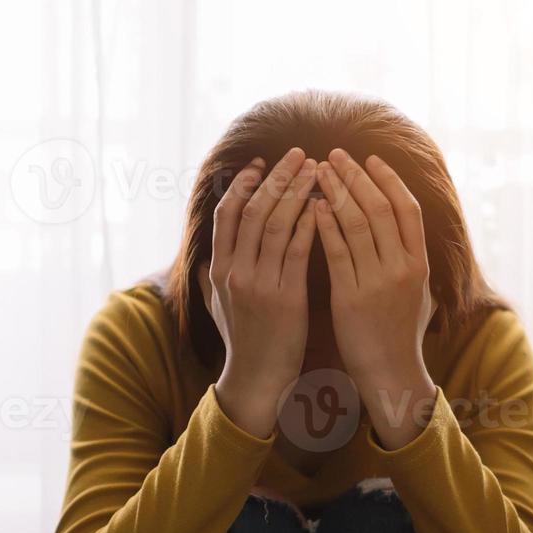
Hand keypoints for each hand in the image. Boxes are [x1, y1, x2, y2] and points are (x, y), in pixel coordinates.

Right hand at [203, 148, 319, 438]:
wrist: (257, 379)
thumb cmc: (244, 341)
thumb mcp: (218, 306)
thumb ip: (212, 277)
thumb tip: (206, 255)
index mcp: (218, 269)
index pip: (226, 213)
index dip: (243, 184)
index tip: (261, 163)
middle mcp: (234, 272)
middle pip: (253, 210)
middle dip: (277, 178)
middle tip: (299, 153)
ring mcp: (258, 284)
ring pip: (277, 224)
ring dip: (298, 192)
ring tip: (317, 170)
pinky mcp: (285, 298)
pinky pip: (298, 251)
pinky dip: (311, 224)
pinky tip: (326, 206)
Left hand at [314, 149, 436, 448]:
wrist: (390, 374)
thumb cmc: (400, 334)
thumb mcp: (418, 293)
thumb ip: (412, 259)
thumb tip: (408, 228)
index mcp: (420, 264)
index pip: (407, 208)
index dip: (388, 179)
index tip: (370, 158)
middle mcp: (402, 268)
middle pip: (379, 208)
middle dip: (355, 176)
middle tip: (334, 154)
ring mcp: (377, 282)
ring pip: (356, 224)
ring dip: (335, 192)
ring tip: (317, 172)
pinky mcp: (351, 298)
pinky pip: (336, 252)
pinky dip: (325, 226)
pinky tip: (312, 207)